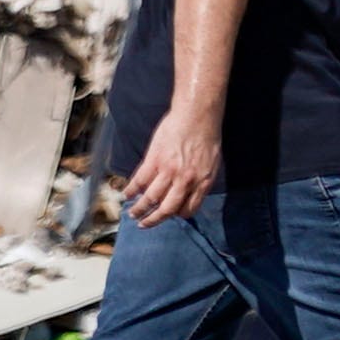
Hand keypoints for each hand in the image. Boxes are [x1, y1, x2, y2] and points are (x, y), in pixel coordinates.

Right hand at [120, 103, 227, 225]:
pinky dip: (132, 189)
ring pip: (151, 198)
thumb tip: (191, 192)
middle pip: (167, 209)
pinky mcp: (155, 159)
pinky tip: (127, 194)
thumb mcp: (212, 163)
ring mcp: (169, 171)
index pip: (188, 210)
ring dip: (140, 208)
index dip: (177, 215)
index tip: (169, 215)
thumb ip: (201, 180)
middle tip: (144, 224)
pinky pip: (140, 180)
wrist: (197, 114)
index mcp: (202, 183)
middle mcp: (185, 181)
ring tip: (132, 213)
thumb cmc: (207, 136)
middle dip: (153, 220)